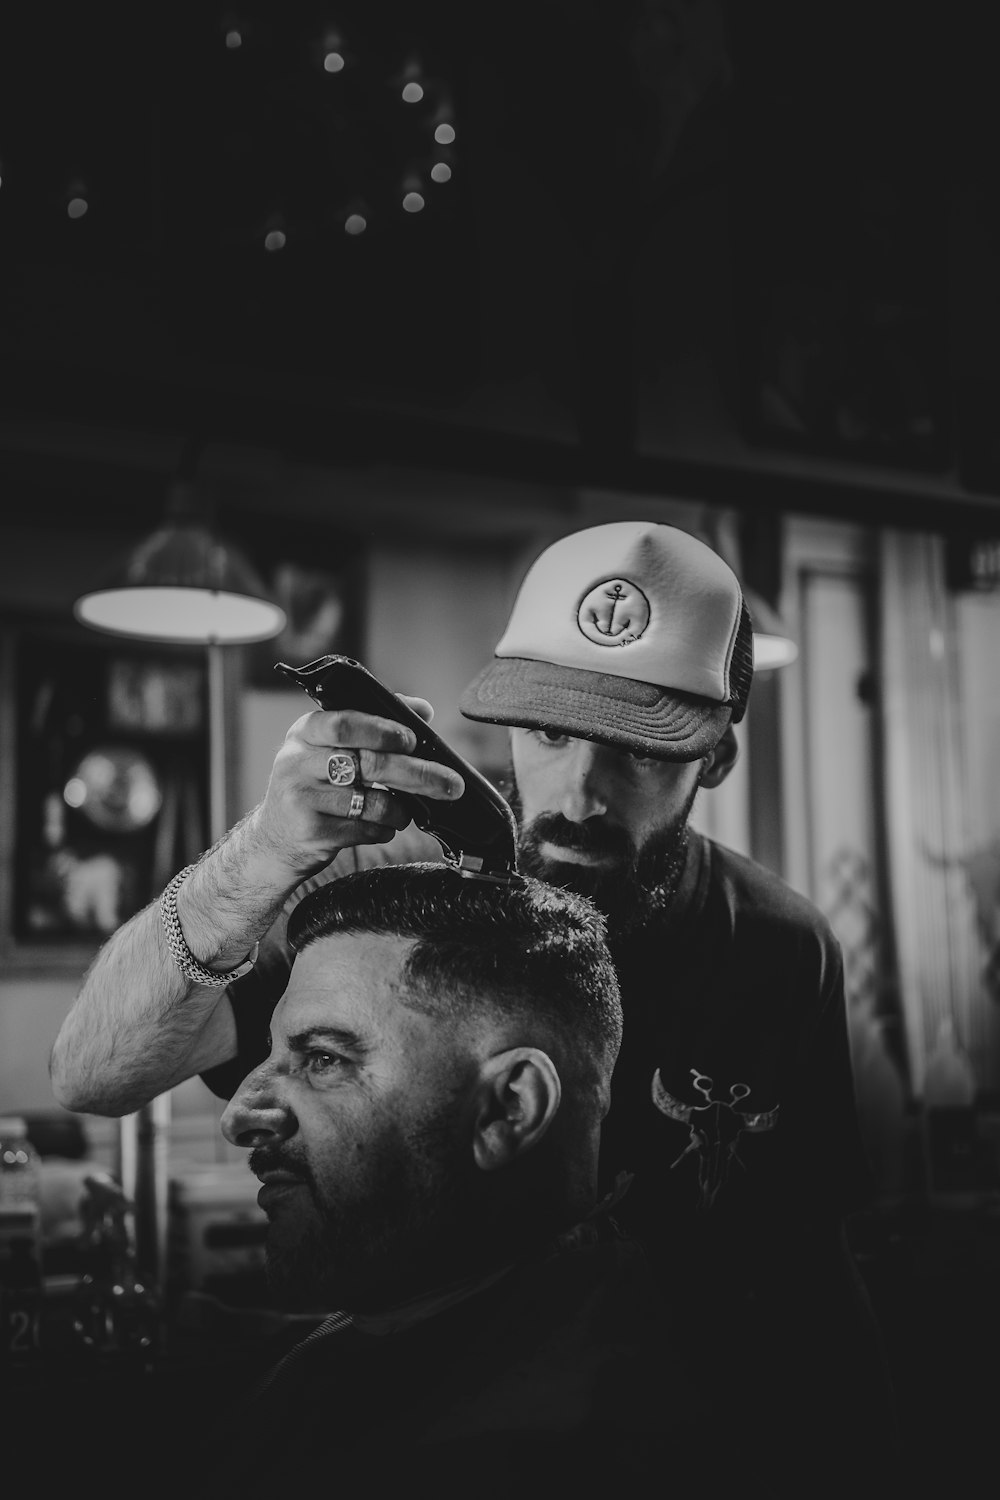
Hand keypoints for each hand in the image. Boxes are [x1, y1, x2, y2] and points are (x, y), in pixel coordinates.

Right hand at [249, 694, 465, 876]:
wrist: (274, 838)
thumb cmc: (314, 784)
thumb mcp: (329, 748)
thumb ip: (373, 724)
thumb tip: (422, 710)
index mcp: (305, 732)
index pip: (343, 724)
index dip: (382, 731)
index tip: (412, 740)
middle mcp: (297, 762)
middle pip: (368, 763)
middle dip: (417, 773)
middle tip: (450, 783)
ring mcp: (301, 799)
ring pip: (372, 802)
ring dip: (401, 809)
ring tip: (404, 811)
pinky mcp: (311, 832)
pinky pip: (366, 829)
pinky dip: (384, 829)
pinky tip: (380, 826)